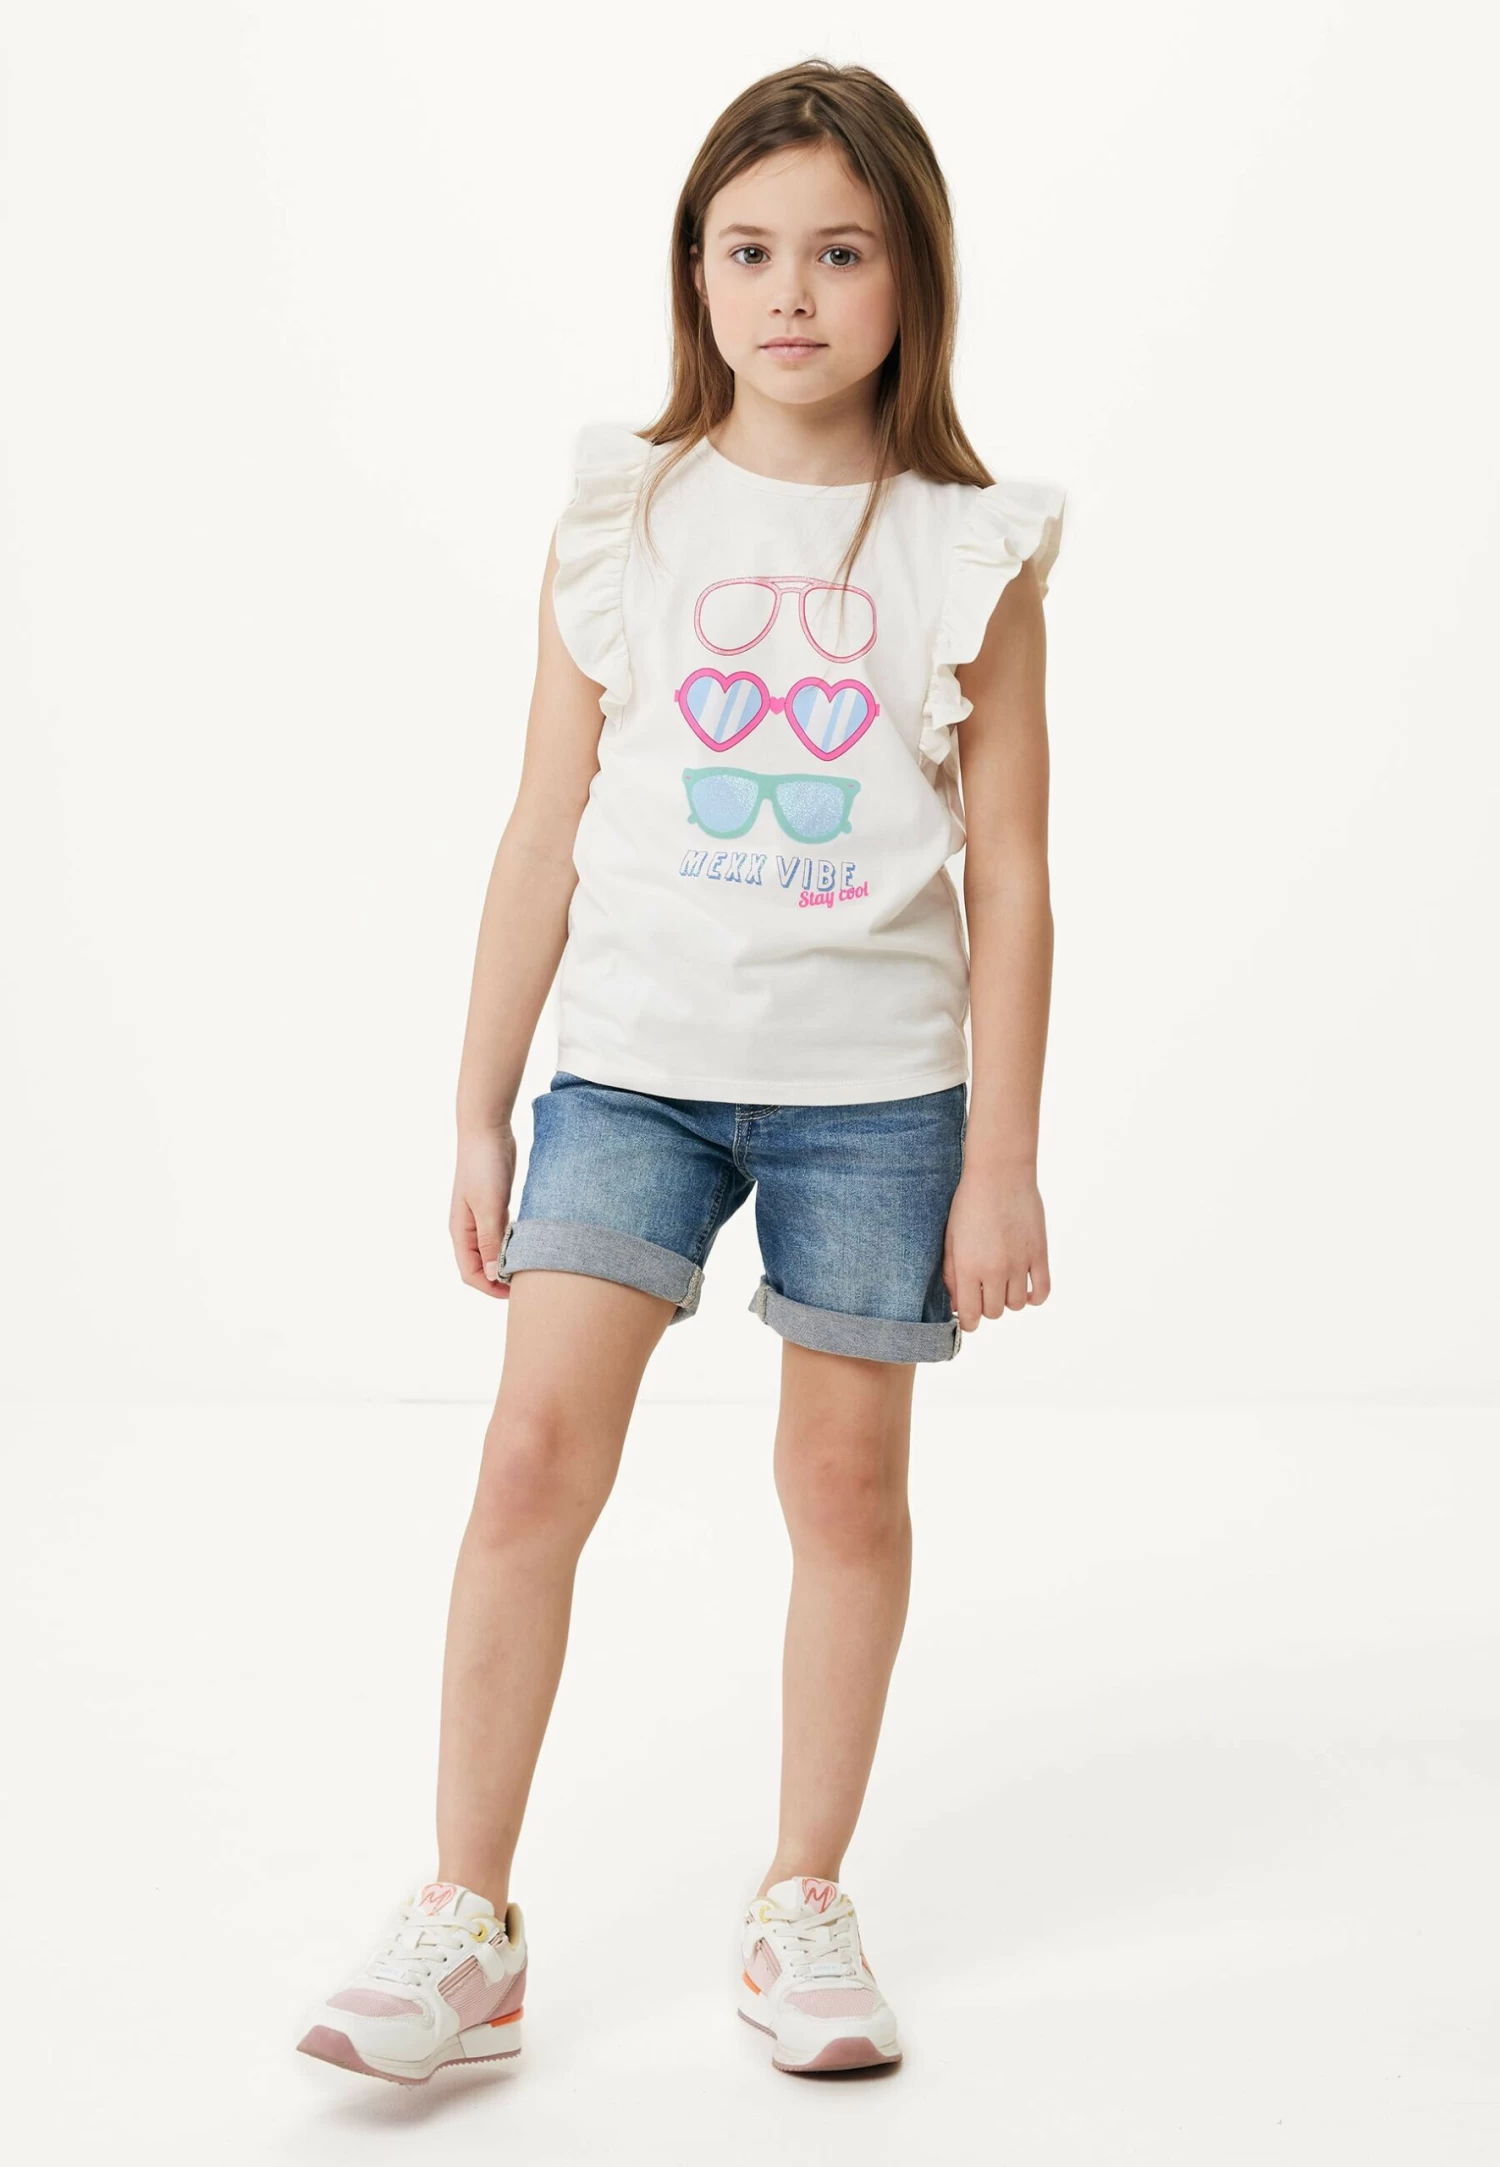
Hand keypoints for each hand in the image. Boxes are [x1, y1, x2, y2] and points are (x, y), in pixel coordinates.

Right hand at [450, 1121, 518, 1298]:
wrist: (487, 1130)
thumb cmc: (484, 1166)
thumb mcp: (488, 1206)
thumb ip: (491, 1241)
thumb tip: (493, 1275)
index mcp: (460, 1232)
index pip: (470, 1274)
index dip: (490, 1288)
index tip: (516, 1293)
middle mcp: (468, 1229)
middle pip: (481, 1267)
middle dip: (500, 1280)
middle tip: (528, 1284)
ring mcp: (481, 1218)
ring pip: (494, 1252)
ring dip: (509, 1262)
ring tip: (533, 1269)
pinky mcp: (495, 1207)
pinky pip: (503, 1236)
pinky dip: (514, 1245)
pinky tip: (532, 1246)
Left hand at [942, 1161, 1050, 1330]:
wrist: (1000, 1174)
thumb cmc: (969, 1203)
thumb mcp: (950, 1238)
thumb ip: (951, 1273)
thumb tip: (957, 1303)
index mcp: (968, 1266)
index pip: (971, 1314)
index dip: (969, 1322)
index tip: (969, 1319)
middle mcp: (995, 1270)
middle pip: (994, 1312)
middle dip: (986, 1307)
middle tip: (983, 1292)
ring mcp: (1020, 1263)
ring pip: (1017, 1305)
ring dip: (1008, 1299)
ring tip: (1003, 1284)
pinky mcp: (1040, 1254)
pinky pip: (1042, 1291)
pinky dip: (1035, 1297)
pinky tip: (1026, 1289)